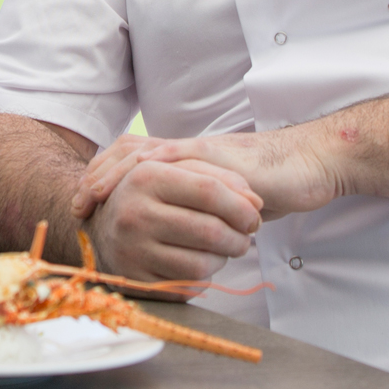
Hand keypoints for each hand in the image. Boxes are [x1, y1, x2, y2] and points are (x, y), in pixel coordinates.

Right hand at [72, 137, 265, 288]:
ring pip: (202, 264)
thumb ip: (218, 177)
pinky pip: (187, 286)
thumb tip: (255, 203)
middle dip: (239, 238)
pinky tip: (197, 262)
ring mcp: (132, 250)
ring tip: (221, 249)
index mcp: (144, 177)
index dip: (241, 206)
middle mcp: (134, 214)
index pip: (209, 191)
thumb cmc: (150, 196)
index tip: (255, 216)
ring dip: (223, 259)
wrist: (102, 230)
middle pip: (210, 231)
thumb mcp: (175, 172)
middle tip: (244, 237)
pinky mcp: (136, 280)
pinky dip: (202, 277)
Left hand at [77, 128, 340, 225]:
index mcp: (186, 160)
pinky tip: (135, 187)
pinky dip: (152, 174)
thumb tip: (188, 237)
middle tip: (78, 202)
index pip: (134, 161)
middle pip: (128, 153)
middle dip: (98, 177)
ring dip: (114, 176)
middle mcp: (187, 150)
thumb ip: (203, 209)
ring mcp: (200, 151)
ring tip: (94, 198)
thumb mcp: (227, 200)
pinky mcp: (216, 158)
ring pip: (144, 155)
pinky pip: (177, 161)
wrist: (310, 163)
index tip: (84, 203)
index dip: (105, 178)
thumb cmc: (273, 184)